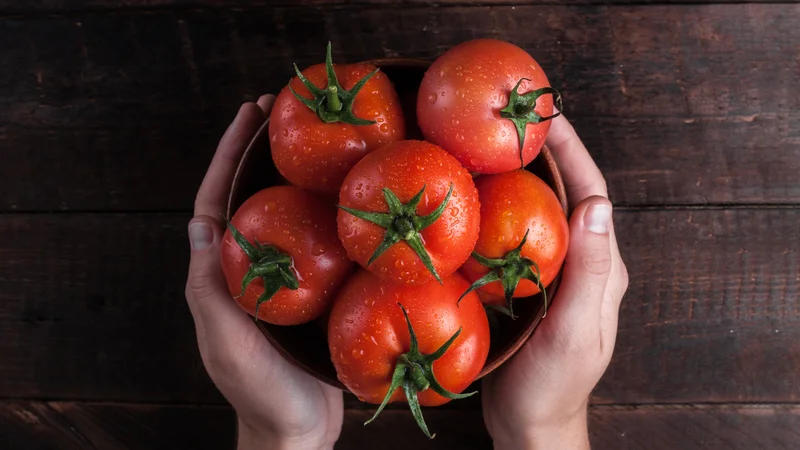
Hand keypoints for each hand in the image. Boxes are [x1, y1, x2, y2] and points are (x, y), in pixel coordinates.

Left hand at [185, 96, 342, 449]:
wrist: (298, 429)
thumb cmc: (260, 391)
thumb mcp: (227, 341)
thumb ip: (209, 289)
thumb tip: (200, 223)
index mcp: (220, 274)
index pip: (216, 201)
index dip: (229, 156)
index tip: (249, 115)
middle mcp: (246, 269)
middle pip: (250, 197)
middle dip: (261, 151)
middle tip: (284, 109)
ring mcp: (279, 279)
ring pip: (283, 214)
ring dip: (294, 174)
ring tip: (319, 139)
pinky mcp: (309, 292)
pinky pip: (314, 242)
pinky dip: (326, 212)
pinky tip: (349, 197)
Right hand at [482, 115, 628, 449]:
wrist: (531, 422)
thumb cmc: (552, 385)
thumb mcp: (573, 331)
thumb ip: (588, 273)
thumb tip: (597, 205)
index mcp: (600, 268)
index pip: (591, 194)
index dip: (572, 151)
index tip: (548, 114)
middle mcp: (582, 263)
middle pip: (567, 194)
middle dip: (547, 152)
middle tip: (514, 117)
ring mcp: (555, 273)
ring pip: (542, 211)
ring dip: (523, 175)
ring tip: (492, 143)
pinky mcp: (529, 284)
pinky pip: (518, 234)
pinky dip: (502, 207)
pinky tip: (477, 197)